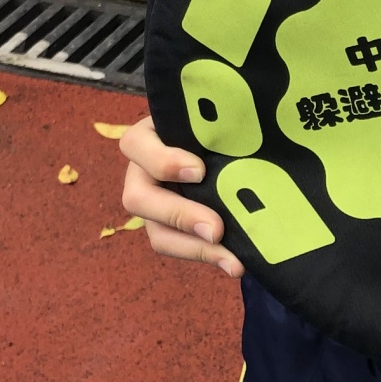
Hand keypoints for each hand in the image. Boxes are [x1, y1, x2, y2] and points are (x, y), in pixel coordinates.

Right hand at [119, 115, 243, 278]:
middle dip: (180, 216)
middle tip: (216, 229)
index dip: (163, 161)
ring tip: (233, 261)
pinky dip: (210, 257)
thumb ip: (220, 123)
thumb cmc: (220, 122)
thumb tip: (245, 129)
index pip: (135, 146)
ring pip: (158, 234)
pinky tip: (236, 264)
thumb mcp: (215, 117)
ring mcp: (156, 206)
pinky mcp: (173, 230)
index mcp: (148, 138)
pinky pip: (182, 249)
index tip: (200, 171)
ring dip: (196, 250)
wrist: (232, 144)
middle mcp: (143, 174)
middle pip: (138, 199)